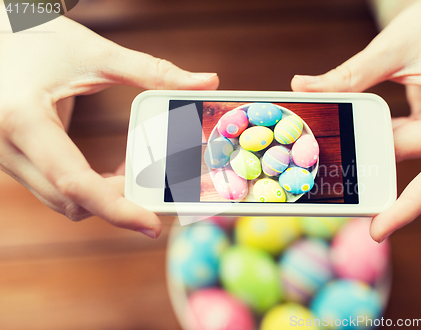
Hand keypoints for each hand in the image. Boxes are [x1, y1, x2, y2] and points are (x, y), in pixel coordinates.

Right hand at [0, 16, 218, 237]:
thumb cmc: (36, 37)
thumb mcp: (94, 53)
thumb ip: (153, 71)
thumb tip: (208, 81)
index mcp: (23, 119)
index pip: (75, 182)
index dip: (117, 208)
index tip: (152, 224)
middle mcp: (7, 147)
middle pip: (70, 201)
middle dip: (116, 201)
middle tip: (155, 186)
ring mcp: (4, 157)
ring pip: (60, 200)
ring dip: (101, 196)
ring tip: (134, 171)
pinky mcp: (13, 159)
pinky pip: (54, 189)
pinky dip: (86, 188)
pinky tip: (110, 170)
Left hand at [291, 0, 420, 240]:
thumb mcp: (393, 46)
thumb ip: (351, 74)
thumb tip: (302, 88)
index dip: (411, 205)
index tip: (379, 228)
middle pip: (418, 164)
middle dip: (377, 173)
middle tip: (337, 195)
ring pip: (406, 150)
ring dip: (372, 149)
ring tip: (334, 156)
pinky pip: (403, 137)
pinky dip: (378, 136)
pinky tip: (351, 137)